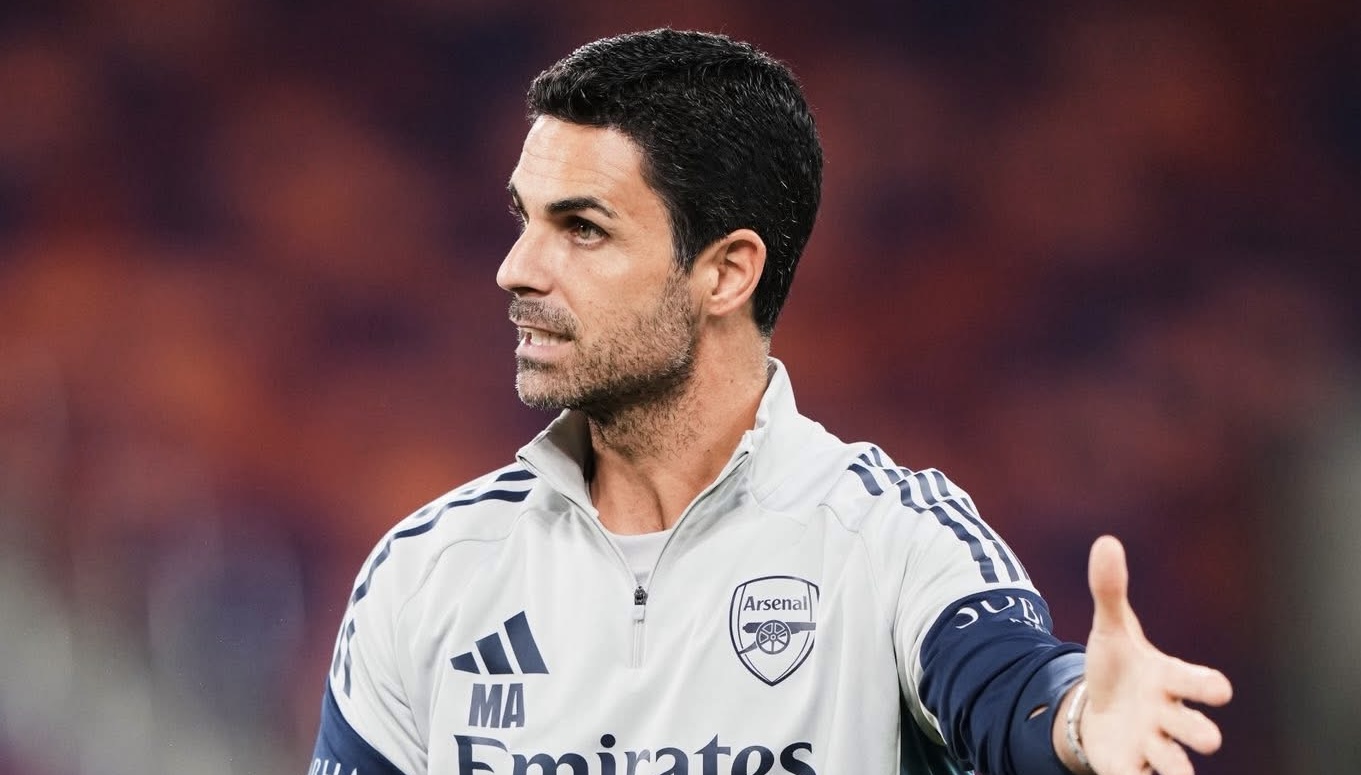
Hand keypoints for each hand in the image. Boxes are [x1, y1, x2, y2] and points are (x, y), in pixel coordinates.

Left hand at [1068, 535, 1233, 774]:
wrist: (1097, 708)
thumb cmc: (1116, 668)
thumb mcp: (1109, 629)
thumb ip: (1109, 590)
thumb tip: (1106, 541)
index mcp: (1169, 680)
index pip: (1201, 684)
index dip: (1209, 687)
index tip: (1219, 690)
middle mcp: (1168, 716)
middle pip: (1198, 730)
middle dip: (1201, 734)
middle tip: (1204, 736)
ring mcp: (1152, 745)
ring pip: (1176, 765)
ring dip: (1177, 769)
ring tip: (1177, 773)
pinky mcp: (1130, 768)